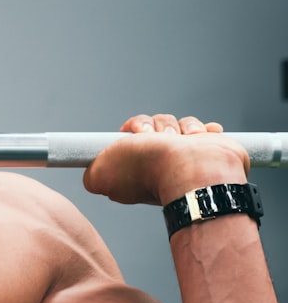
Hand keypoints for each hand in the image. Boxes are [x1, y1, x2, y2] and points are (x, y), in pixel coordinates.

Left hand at [83, 113, 248, 205]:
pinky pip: (205, 130)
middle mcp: (161, 161)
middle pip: (154, 125)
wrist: (192, 168)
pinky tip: (202, 137)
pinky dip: (204, 131)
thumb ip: (92, 175)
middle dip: (156, 125)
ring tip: (184, 140)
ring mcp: (186, 155)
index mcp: (138, 165)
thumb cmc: (149, 170)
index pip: (132, 135)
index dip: (134, 128)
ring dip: (179, 127)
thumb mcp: (100, 175)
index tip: (136, 132)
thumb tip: (92, 177)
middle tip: (157, 137)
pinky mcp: (210, 148)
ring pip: (177, 124)